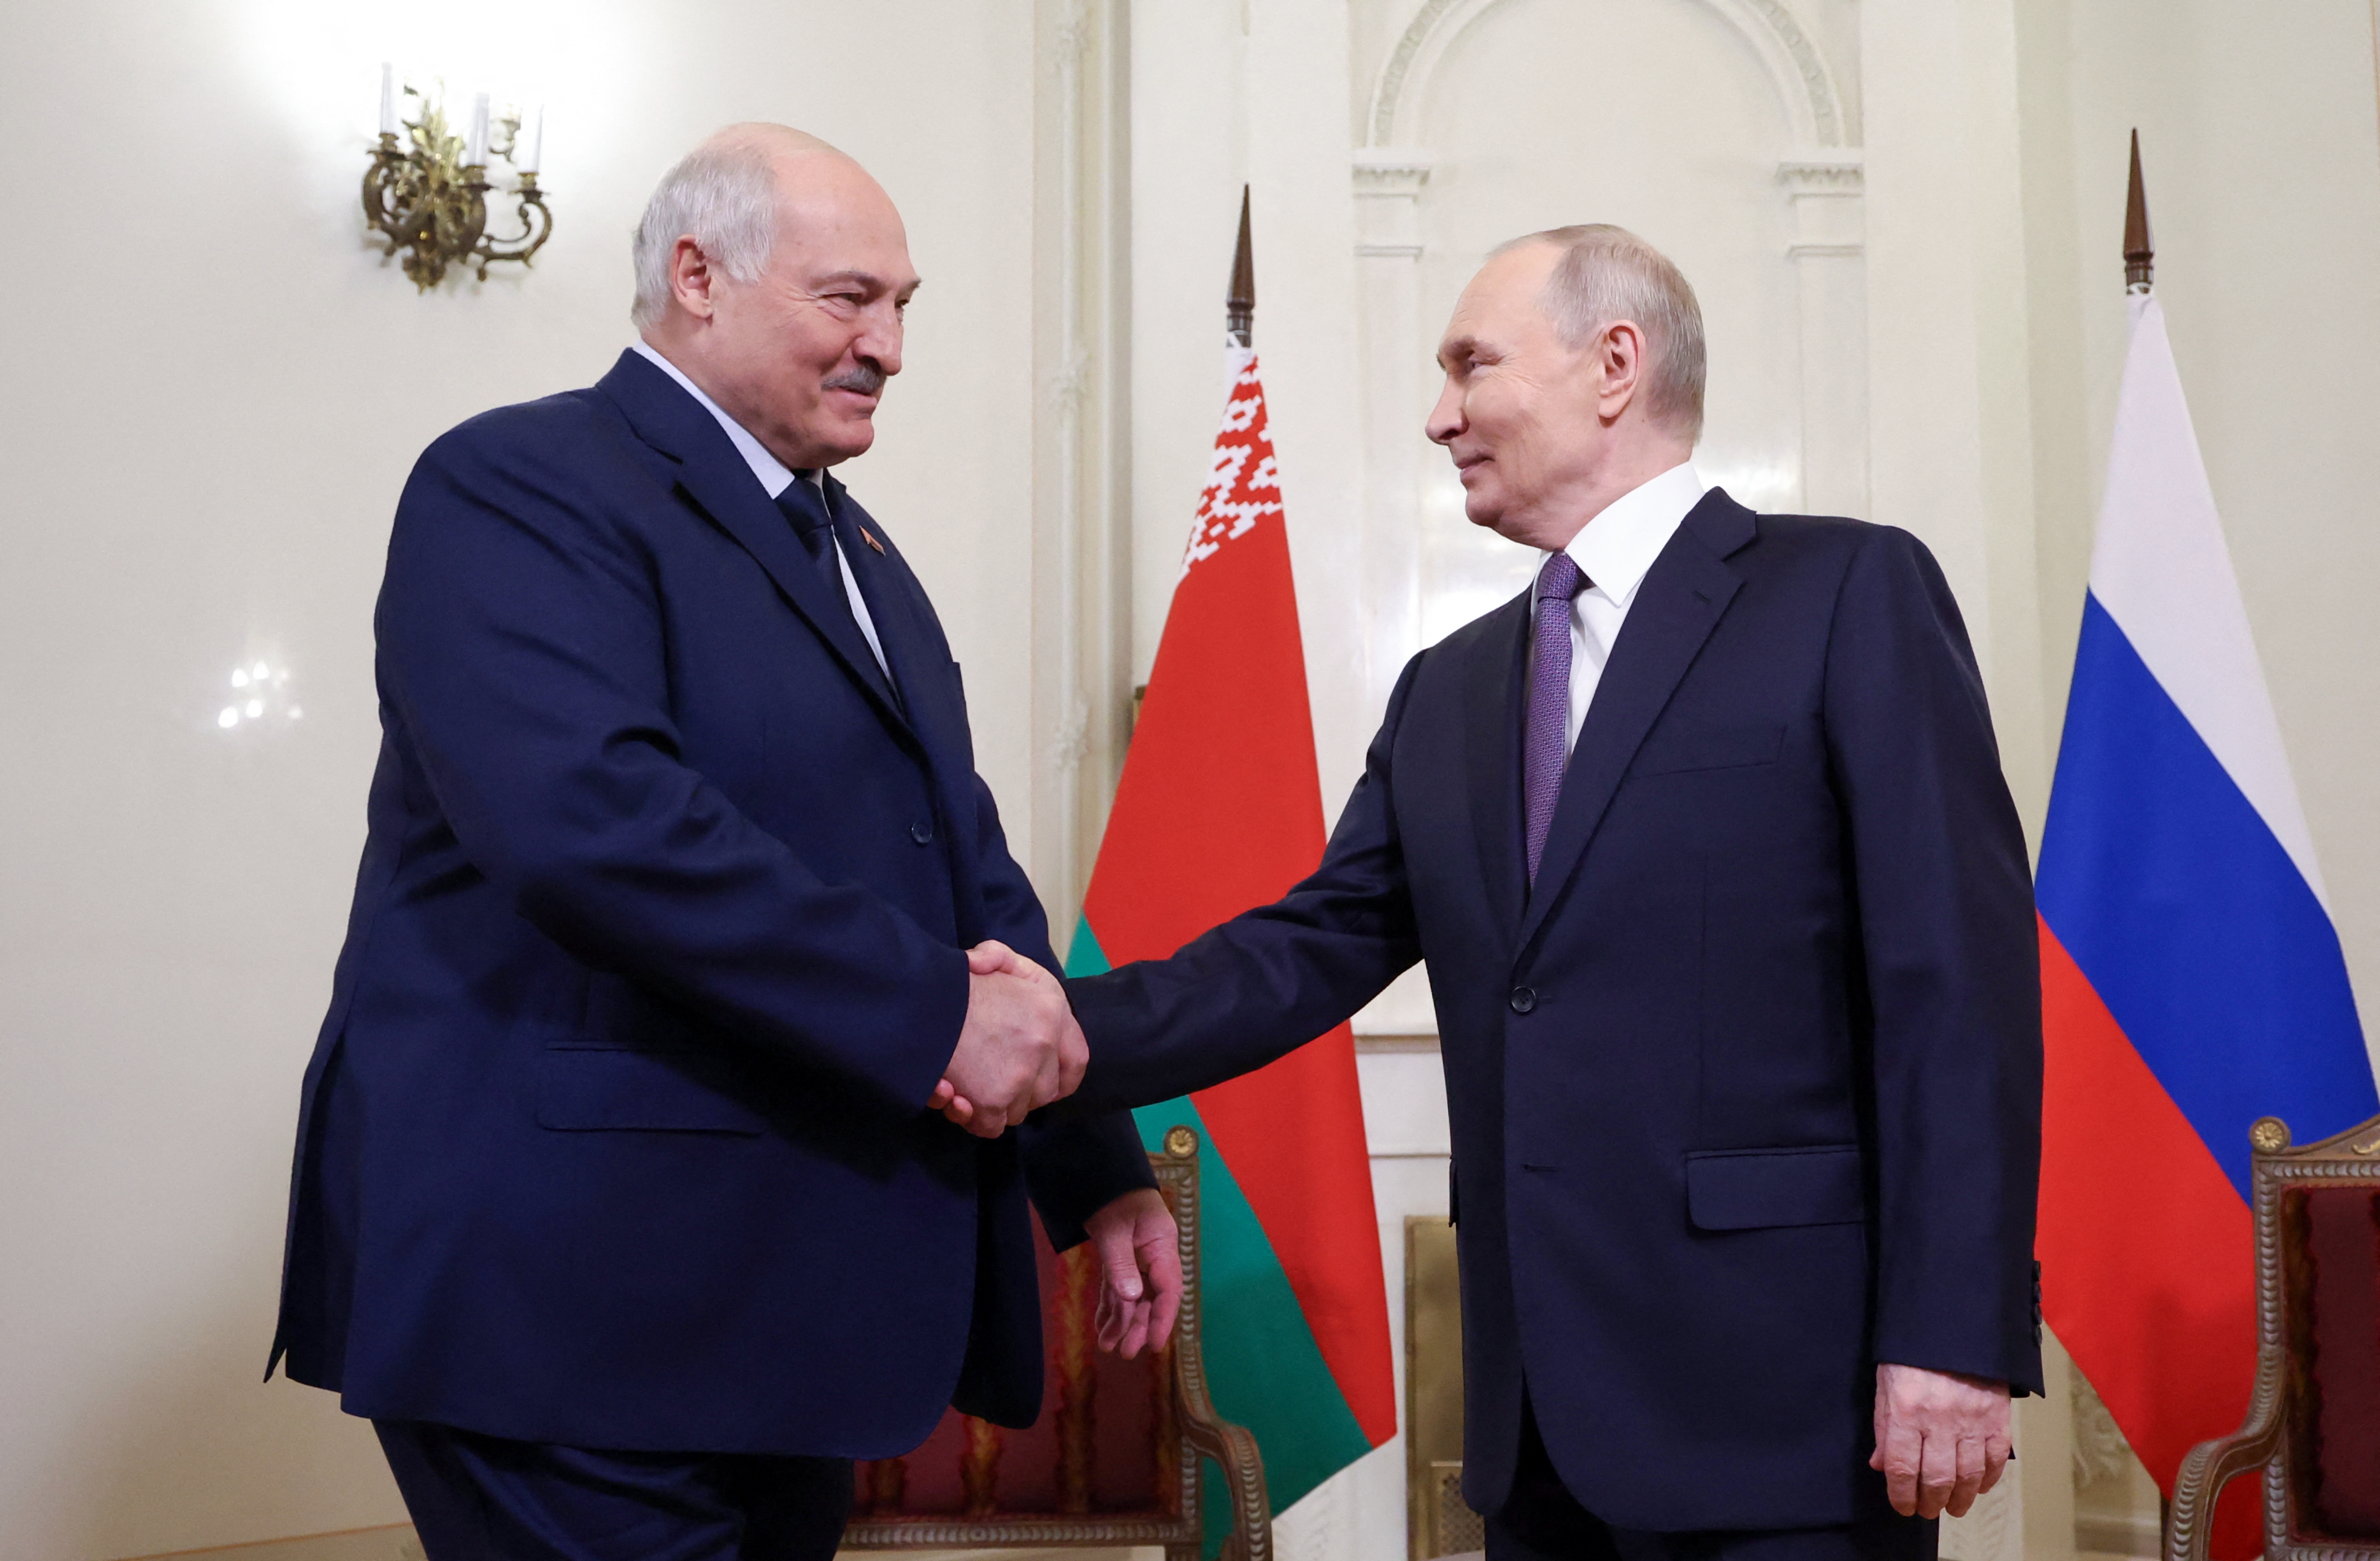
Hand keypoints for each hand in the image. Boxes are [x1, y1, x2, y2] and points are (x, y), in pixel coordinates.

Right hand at [929, 941, 1087, 1137]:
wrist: (917, 1000)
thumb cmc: (951, 980)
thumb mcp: (988, 955)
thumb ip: (1000, 959)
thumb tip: (985, 968)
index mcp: (1052, 1010)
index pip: (1076, 1061)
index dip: (1059, 1076)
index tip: (1040, 1078)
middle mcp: (1044, 1045)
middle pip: (1043, 1092)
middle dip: (1019, 1092)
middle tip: (989, 1079)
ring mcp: (1020, 1076)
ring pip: (1016, 1111)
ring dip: (993, 1105)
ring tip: (963, 1084)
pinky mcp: (993, 1100)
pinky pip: (990, 1126)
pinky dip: (972, 1118)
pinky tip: (951, 1094)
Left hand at [1084, 1187, 1181, 1357]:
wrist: (1101, 1176)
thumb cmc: (1113, 1196)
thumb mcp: (1114, 1229)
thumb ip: (1121, 1263)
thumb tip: (1131, 1297)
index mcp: (1162, 1246)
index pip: (1168, 1290)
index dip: (1163, 1319)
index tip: (1155, 1345)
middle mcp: (1154, 1256)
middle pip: (1151, 1299)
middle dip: (1139, 1326)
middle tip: (1125, 1352)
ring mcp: (1138, 1259)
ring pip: (1134, 1297)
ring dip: (1122, 1321)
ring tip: (1107, 1347)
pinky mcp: (1122, 1259)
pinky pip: (1119, 1288)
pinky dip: (1111, 1307)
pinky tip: (1102, 1327)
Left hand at [1869, 1363, 2011, 1517]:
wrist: (1952, 1325)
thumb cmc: (1910, 1356)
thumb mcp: (1885, 1387)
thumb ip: (1884, 1428)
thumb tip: (1881, 1466)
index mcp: (1905, 1412)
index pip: (1902, 1469)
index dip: (1901, 1495)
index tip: (1902, 1507)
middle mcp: (1938, 1420)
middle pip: (1937, 1479)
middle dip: (1930, 1503)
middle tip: (1927, 1511)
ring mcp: (1971, 1420)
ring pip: (1967, 1475)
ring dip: (1959, 1499)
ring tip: (1953, 1508)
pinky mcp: (1997, 1417)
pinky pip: (1995, 1459)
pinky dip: (1987, 1479)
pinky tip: (1977, 1487)